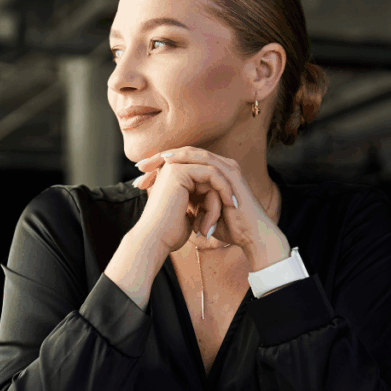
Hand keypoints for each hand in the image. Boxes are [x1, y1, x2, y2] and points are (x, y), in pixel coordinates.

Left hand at [133, 147, 276, 254]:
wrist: (251, 236)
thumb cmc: (229, 228)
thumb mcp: (202, 214)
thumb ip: (191, 206)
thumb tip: (172, 208)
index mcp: (213, 175)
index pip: (184, 164)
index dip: (161, 167)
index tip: (140, 175)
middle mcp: (220, 168)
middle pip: (186, 155)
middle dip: (160, 158)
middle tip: (139, 165)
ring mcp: (226, 168)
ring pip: (194, 153)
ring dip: (171, 156)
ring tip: (152, 161)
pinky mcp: (230, 174)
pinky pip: (206, 161)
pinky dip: (187, 159)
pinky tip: (171, 162)